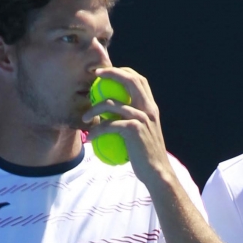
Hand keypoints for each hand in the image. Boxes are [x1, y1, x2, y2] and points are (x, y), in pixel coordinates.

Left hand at [81, 67, 172, 185]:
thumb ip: (132, 120)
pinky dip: (97, 130)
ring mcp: (142, 118)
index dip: (123, 71)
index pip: (139, 80)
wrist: (157, 172)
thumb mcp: (143, 133)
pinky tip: (90, 138)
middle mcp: (148, 109)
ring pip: (112, 103)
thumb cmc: (146, 155)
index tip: (106, 72)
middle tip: (94, 75)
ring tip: (85, 117)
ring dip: (94, 108)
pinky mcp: (134, 130)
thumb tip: (111, 115)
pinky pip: (110, 125)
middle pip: (130, 80)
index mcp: (150, 107)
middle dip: (111, 73)